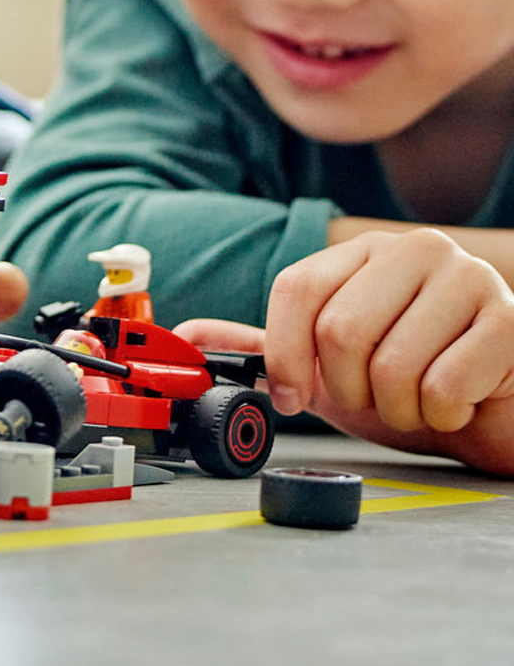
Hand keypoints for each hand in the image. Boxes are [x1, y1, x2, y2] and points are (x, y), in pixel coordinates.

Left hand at [175, 229, 513, 474]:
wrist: (494, 411)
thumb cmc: (410, 382)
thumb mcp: (328, 367)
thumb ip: (265, 346)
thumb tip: (184, 336)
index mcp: (365, 252)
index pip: (297, 288)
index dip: (285, 353)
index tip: (292, 396)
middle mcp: (416, 250)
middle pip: (339, 329)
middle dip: (349, 388)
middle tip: (375, 397)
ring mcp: (470, 279)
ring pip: (392, 363)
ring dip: (397, 408)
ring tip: (418, 400)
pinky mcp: (512, 322)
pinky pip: (445, 386)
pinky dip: (442, 414)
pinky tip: (459, 403)